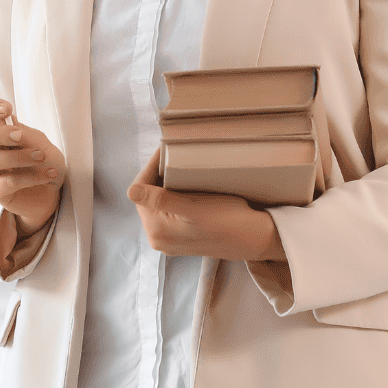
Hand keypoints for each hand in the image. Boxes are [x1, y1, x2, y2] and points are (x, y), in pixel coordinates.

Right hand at [0, 99, 64, 238]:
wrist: (53, 192)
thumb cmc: (44, 162)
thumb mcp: (41, 143)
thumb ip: (26, 135)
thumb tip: (13, 129)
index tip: (7, 109)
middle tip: (20, 136)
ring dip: (18, 157)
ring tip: (41, 157)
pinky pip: (6, 182)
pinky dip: (31, 177)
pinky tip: (48, 174)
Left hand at [126, 149, 285, 261]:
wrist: (257, 239)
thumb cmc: (228, 221)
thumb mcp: (194, 208)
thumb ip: (161, 201)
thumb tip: (130, 191)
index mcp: (156, 230)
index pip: (141, 191)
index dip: (151, 168)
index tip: (165, 148)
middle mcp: (158, 238)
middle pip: (148, 197)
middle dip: (158, 175)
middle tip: (173, 153)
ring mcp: (169, 239)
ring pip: (159, 202)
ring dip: (167, 184)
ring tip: (180, 165)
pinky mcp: (182, 237)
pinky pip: (170, 210)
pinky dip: (176, 195)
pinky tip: (188, 184)